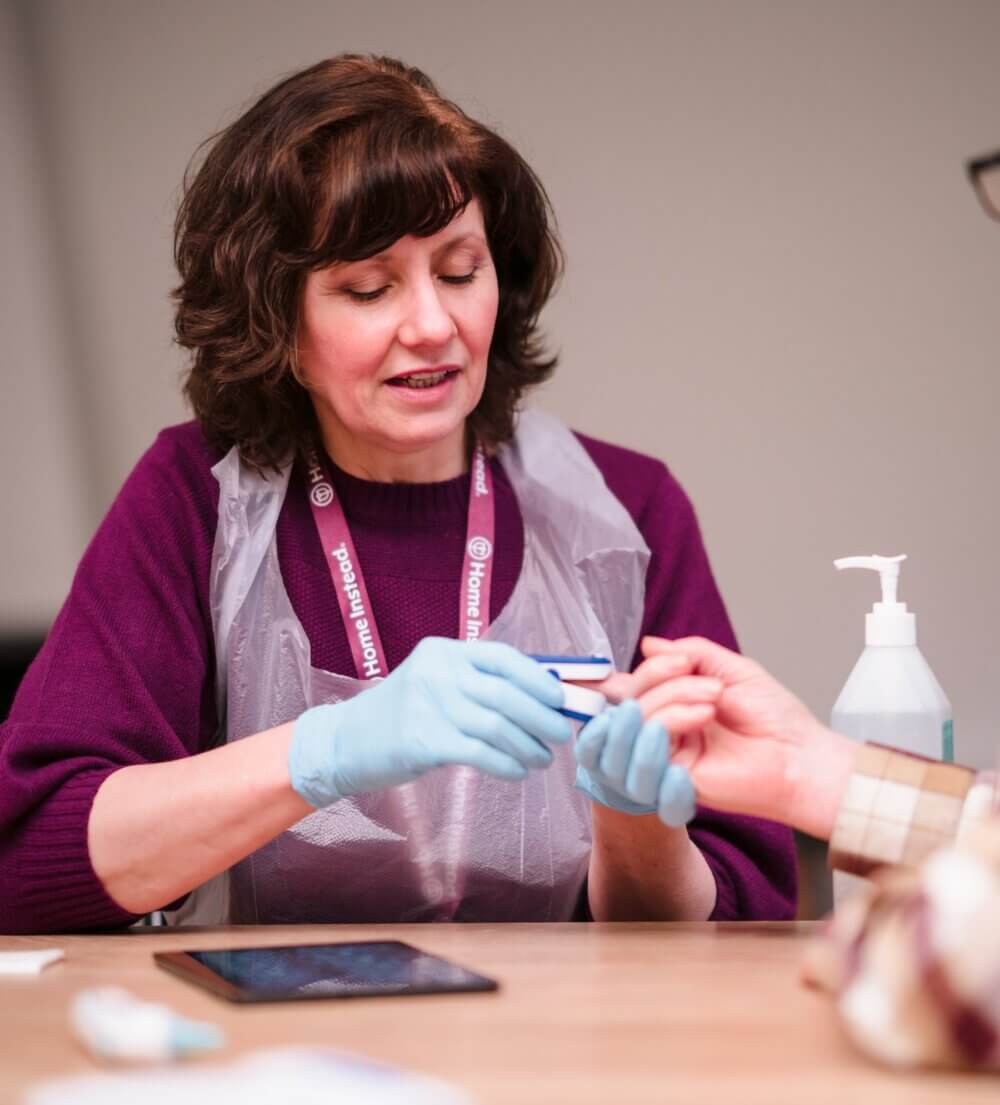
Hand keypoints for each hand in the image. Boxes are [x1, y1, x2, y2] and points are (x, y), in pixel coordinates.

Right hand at [289, 638, 571, 807]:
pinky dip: (507, 764)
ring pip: (497, 726)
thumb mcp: (436, 683)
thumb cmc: (404, 714)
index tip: (560, 698)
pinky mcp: (423, 741)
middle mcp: (437, 672)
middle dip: (542, 717)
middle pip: (506, 694)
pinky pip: (480, 752)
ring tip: (542, 759)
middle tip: (560, 736)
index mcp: (444, 651)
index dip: (538, 678)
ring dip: (528, 746)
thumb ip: (478, 683)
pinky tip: (517, 771)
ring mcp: (428, 706)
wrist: (347, 741)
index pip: (503, 657)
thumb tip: (542, 694)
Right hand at [602, 637, 852, 838]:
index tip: (672, 658)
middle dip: (662, 676)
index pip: (637, 685)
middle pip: (632, 697)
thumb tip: (649, 644)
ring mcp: (667, 754)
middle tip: (707, 678)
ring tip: (715, 697)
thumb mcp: (732, 670)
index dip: (646, 669)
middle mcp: (667, 729)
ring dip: (673, 696)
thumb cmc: (776, 719)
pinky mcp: (670, 778)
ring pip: (638, 717)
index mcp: (678, 704)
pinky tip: (703, 716)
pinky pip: (649, 743)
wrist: (801, 757)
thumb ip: (691, 653)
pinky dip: (672, 719)